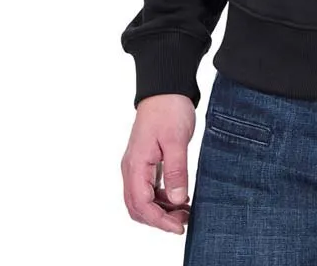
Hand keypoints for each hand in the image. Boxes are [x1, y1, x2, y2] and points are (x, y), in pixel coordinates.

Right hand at [121, 94, 195, 233]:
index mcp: (136, 165)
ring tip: (185, 212)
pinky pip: (148, 188)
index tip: (179, 227)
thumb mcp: (177, 140)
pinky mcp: (145, 161)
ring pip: (142, 199)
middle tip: (183, 222)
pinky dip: (161, 198)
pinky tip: (179, 197)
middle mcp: (132, 168)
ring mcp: (137, 165)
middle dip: (159, 219)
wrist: (165, 88)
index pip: (142, 204)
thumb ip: (176, 171)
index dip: (160, 220)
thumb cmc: (169, 109)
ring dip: (161, 210)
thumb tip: (178, 200)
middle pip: (138, 207)